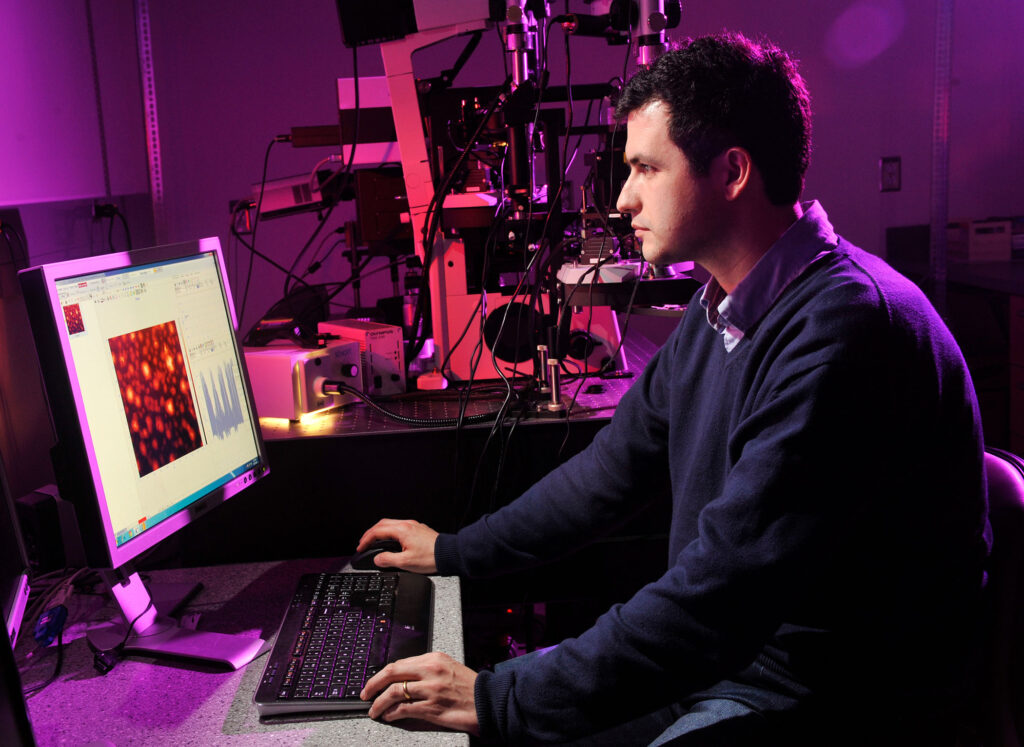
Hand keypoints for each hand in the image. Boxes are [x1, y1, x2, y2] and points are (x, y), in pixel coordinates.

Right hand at [357, 519, 438, 573]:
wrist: (449, 554)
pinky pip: (399, 527)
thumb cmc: (431, 557)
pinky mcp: (419, 530)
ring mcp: (414, 526)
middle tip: (364, 542)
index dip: (366, 539)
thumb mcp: (406, 562)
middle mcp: (407, 525)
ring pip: (391, 524)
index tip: (360, 547)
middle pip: (382, 524)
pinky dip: (390, 532)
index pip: (378, 531)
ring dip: (380, 531)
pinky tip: (391, 540)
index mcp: (402, 531)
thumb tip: (378, 558)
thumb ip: (388, 559)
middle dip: (371, 533)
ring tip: (375, 541)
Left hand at [361, 652, 478, 734]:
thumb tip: (402, 679)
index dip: (382, 674)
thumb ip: (427, 670)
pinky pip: (404, 709)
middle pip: (392, 673)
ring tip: (374, 710)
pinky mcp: (431, 708)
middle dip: (373, 684)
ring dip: (379, 703)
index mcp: (434, 658)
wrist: (488, 702)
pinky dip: (392, 714)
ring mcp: (430, 689)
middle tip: (365, 694)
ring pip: (394, 692)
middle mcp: (430, 670)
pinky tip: (389, 716)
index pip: (399, 663)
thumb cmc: (470, 687)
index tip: (374, 682)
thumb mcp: (448, 668)